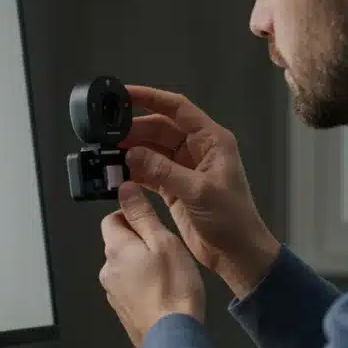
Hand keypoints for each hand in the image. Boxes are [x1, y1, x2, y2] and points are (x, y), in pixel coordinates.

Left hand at [99, 183, 204, 347]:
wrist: (173, 337)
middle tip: (166, 250)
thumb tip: (125, 190)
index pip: (111, 219)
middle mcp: (108, 270)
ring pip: (126, 267)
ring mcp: (113, 292)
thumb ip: (142, 215)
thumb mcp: (163, 242)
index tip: (152, 222)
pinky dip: (144, 286)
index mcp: (116, 249)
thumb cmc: (173, 290)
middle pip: (119, 244)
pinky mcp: (123, 310)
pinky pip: (131, 288)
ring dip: (143, 265)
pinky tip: (164, 292)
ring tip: (169, 274)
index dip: (131, 215)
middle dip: (140, 242)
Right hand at [120, 85, 280, 298]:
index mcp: (212, 140)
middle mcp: (198, 149)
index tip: (125, 94)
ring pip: (152, 150)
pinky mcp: (175, 188)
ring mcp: (185, 169)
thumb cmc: (232, 220)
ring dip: (132, 152)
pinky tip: (119, 174)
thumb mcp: (198, 191)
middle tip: (109, 136)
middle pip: (160, 129)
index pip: (178, 108)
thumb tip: (132, 154)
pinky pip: (150, 172)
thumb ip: (163, 171)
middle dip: (135, 130)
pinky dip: (135, 172)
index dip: (151, 98)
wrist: (237, 254)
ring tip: (109, 154)